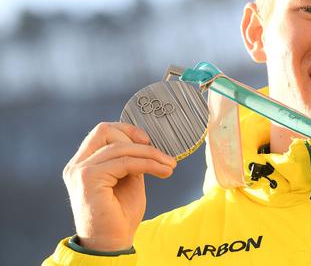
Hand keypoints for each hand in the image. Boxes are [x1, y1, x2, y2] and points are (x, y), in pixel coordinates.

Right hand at [63, 122, 176, 250]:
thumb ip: (130, 161)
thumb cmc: (120, 216)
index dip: (126, 130)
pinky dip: (149, 164)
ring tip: (169, 166)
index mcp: (83, 163)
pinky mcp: (89, 178)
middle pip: (105, 131)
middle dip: (137, 139)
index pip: (101, 132)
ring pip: (120, 147)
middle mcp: (77, 165)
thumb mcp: (128, 180)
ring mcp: (80, 171)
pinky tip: (164, 172)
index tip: (147, 140)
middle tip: (161, 155)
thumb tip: (144, 144)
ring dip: (151, 154)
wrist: (111, 244)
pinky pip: (125, 162)